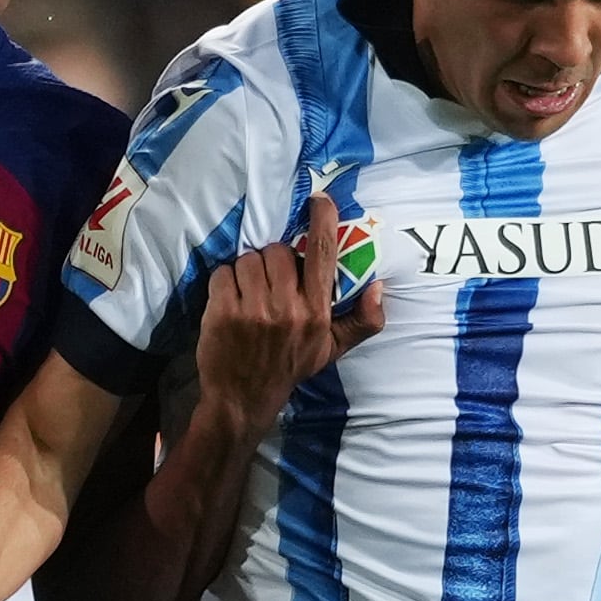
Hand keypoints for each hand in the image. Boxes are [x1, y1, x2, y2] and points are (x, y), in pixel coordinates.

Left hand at [191, 187, 386, 426]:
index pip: (322, 254)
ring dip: (246, 271)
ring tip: (249, 295)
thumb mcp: (332, 349)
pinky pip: (223, 273)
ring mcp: (253, 309)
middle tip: (269, 283)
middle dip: (271, 260)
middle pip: (277, 251)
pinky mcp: (223, 311)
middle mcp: (287, 308)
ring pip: (248, 259)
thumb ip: (362, 321)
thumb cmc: (289, 367)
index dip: (322, 220)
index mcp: (316, 313)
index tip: (319, 201)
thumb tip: (378, 287)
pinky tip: (229, 303)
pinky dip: (224, 283)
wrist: (243, 399)